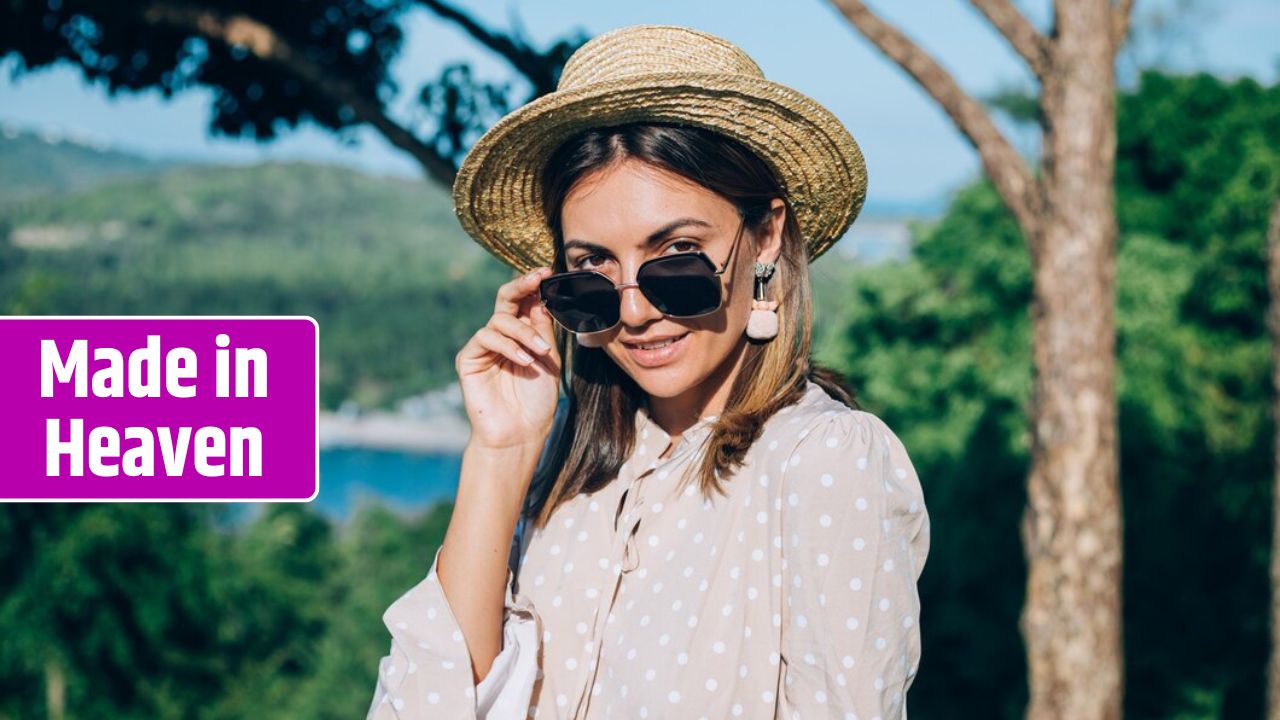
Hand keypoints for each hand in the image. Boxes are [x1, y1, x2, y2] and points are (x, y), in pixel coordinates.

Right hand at [455, 266, 561, 450]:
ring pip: (500, 320)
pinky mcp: (469, 359)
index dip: (533, 285)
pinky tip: (525, 361)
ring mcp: (483, 347)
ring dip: (524, 332)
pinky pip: (486, 338)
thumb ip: (542, 329)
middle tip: (538, 278)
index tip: (548, 272)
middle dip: (522, 285)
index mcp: (521, 334)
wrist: (520, 432)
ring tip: (542, 352)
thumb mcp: (548, 359)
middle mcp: (500, 336)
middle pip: (505, 299)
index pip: (524, 302)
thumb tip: (541, 296)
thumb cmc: (536, 400)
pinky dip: (509, 346)